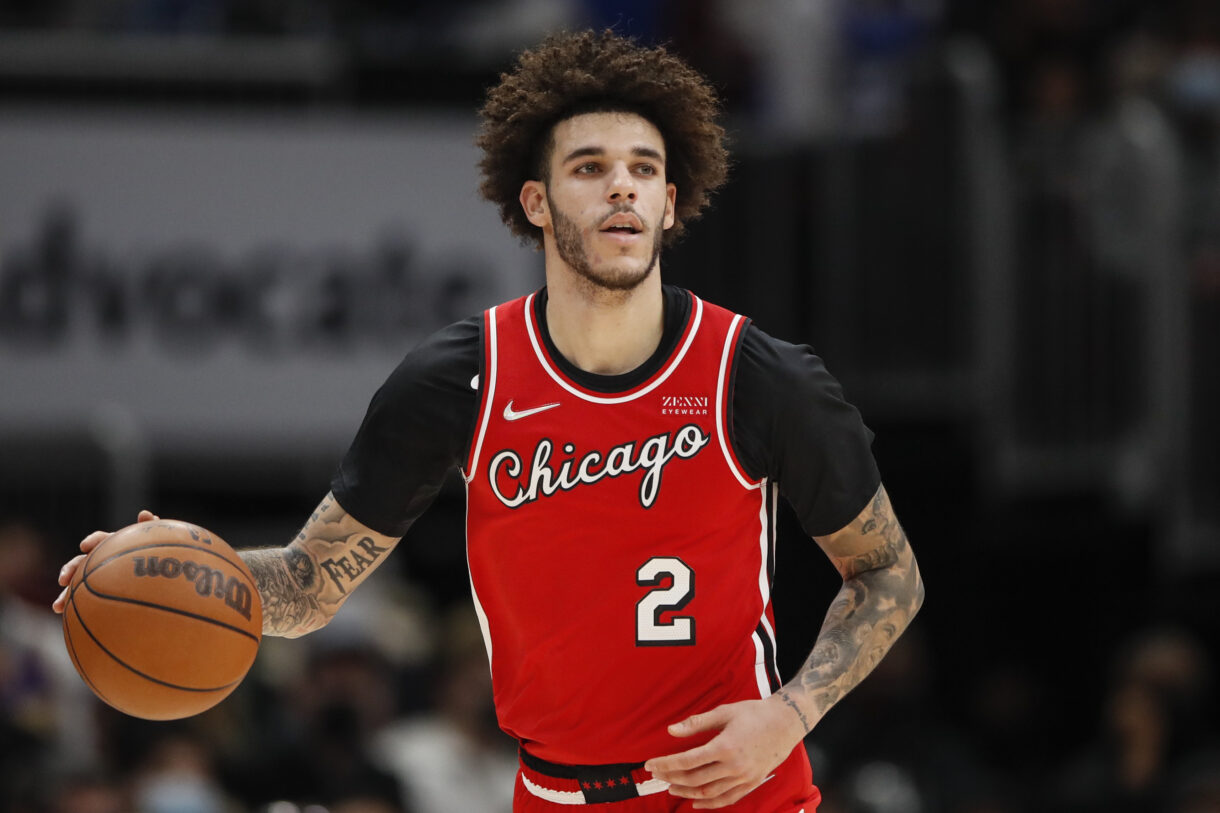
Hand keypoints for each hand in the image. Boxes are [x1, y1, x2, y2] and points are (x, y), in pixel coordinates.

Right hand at [52, 510, 158, 613]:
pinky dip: (77, 611)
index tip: (85, 546)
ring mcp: (99, 579)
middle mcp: (103, 561)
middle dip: (69, 570)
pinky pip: (87, 603)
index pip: (101, 540)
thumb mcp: (159, 544)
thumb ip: (153, 529)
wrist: (162, 582)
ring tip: (57, 607)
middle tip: (63, 580)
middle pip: (81, 563)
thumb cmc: (162, 559)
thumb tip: (145, 514)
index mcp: (115, 546)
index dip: (93, 541)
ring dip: (65, 595)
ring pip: (78, 586)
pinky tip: (69, 621)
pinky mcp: (100, 595)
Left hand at [643, 695, 807, 808]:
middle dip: (671, 778)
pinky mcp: (751, 783)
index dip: (666, 764)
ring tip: (671, 788)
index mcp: (725, 746)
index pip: (687, 761)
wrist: (786, 723)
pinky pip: (727, 799)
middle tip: (656, 775)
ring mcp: (744, 778)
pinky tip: (696, 801)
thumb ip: (696, 723)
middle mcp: (733, 766)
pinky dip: (710, 803)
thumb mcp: (724, 712)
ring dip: (686, 792)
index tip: (651, 764)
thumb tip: (671, 731)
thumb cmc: (754, 713)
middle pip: (694, 778)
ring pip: (709, 792)